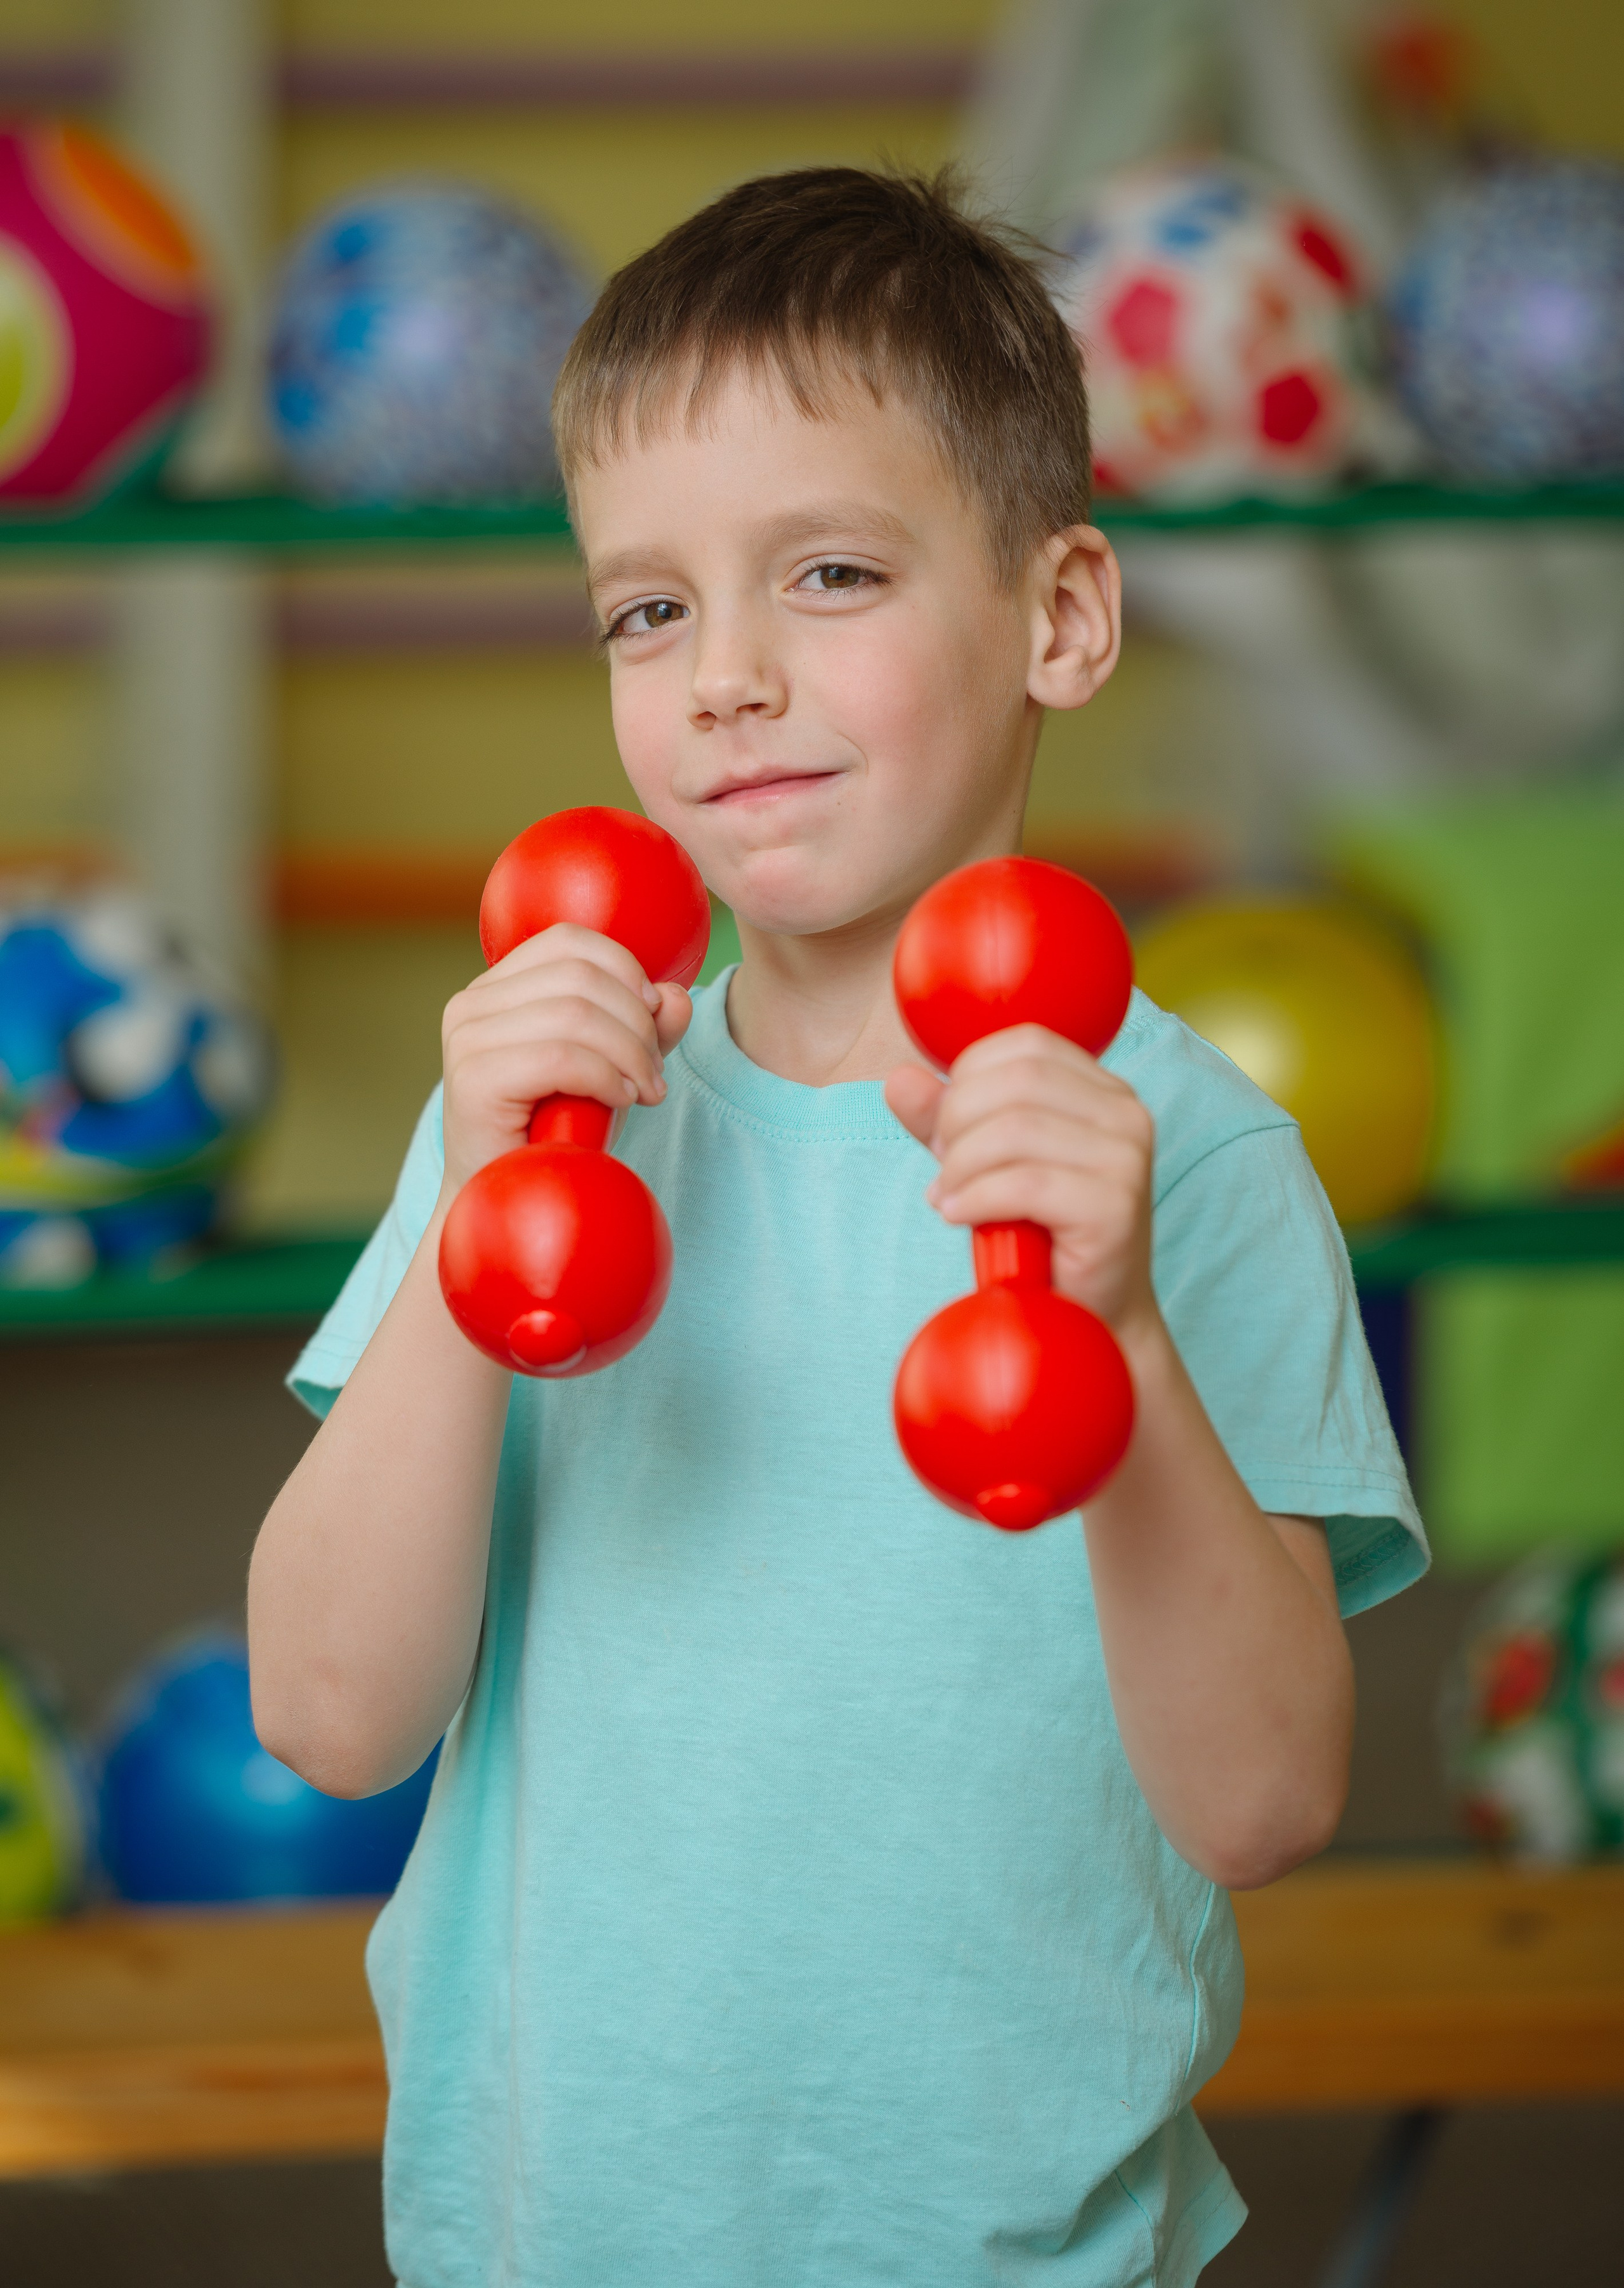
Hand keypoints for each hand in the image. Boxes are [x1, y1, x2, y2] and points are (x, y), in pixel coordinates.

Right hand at [439, 924, 693, 1195]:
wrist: (510, 1203)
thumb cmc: (558, 1133)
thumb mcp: (612, 1067)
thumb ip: (644, 1027)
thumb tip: (676, 996)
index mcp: (497, 987)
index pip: (571, 941)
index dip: (627, 972)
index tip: (653, 1023)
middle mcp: (470, 1004)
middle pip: (581, 975)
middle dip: (637, 1021)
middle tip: (654, 1071)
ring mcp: (465, 1040)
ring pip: (576, 1014)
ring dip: (630, 1052)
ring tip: (644, 1090)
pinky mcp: (472, 1080)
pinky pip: (561, 1057)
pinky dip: (608, 1077)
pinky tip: (623, 1101)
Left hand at [885, 1024, 1156, 1333]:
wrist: (1090, 1322)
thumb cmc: (1039, 1240)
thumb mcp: (984, 1167)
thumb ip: (945, 1121)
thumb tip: (899, 1078)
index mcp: (1103, 1091)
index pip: (1025, 1044)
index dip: (968, 1078)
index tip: (947, 1131)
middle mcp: (1127, 1113)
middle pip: (1016, 1080)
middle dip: (957, 1122)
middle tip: (943, 1170)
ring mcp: (1127, 1158)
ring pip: (1015, 1129)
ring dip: (961, 1166)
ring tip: (949, 1199)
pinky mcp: (1116, 1207)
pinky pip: (1025, 1184)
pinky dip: (975, 1198)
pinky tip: (960, 1217)